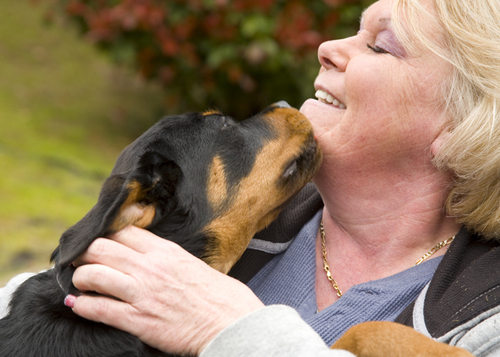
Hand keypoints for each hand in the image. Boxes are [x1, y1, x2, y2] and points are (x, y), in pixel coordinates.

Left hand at [68, 225, 264, 354]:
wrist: (230, 323)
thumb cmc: (218, 294)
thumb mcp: (191, 263)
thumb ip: (166, 256)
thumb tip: (147, 255)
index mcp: (165, 250)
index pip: (123, 231)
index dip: (104, 235)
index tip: (98, 241)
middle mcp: (150, 267)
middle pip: (100, 248)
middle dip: (84, 253)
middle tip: (80, 259)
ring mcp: (142, 293)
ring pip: (93, 275)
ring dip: (80, 277)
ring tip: (80, 282)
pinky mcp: (139, 320)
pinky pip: (98, 308)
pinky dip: (82, 305)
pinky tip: (79, 304)